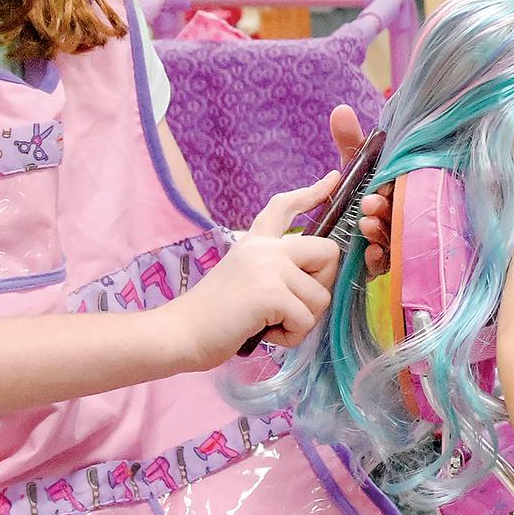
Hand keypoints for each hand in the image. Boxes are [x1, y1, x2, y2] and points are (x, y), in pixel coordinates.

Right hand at [165, 173, 341, 365]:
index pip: (285, 206)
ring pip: (321, 297)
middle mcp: (265, 248)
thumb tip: (314, 276)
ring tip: (268, 322)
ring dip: (301, 321)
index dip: (313, 193)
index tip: (333, 178)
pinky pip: (306, 319)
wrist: (181, 333)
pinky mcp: (270, 294)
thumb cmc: (215, 316)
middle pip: (328, 252)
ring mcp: (268, 267)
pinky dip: (291, 336)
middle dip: (321, 286)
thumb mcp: (244, 276)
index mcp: (256, 242)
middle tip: (291, 304)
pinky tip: (264, 332)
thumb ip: (273, 268)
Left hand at [332, 106, 391, 270]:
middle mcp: (403, 214)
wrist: (340, 235)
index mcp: (399, 191)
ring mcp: (398, 240)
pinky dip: (381, 259)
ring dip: (382, 232)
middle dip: (385, 210)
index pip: (403, 190)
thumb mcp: (356, 167)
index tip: (379, 186)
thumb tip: (340, 110)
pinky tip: (370, 253)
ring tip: (365, 224)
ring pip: (396, 239)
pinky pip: (389, 264)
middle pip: (401, 214)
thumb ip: (351, 142)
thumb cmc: (364, 192)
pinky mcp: (388, 263)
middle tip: (369, 204)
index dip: (393, 189)